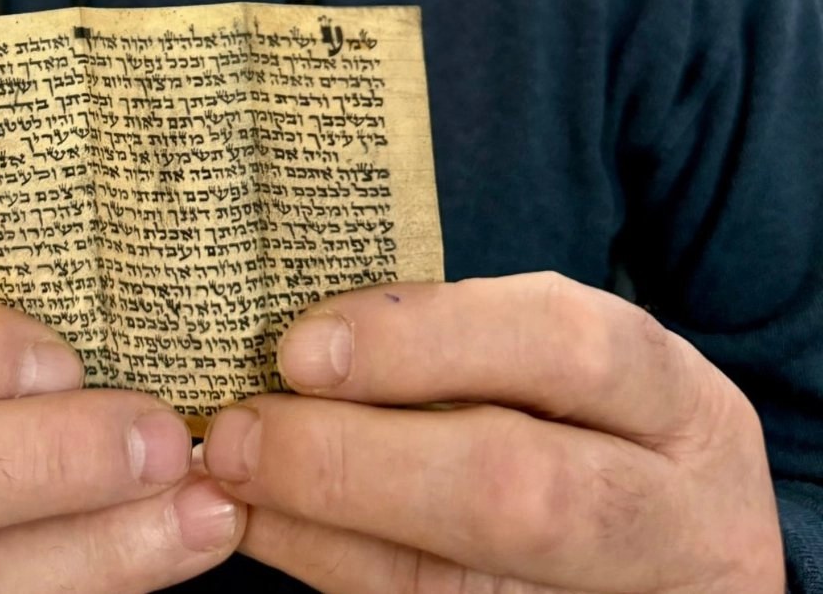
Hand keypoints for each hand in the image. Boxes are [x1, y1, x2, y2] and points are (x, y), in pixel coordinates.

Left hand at [203, 272, 781, 592]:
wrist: (663, 555)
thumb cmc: (590, 432)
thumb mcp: (566, 378)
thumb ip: (457, 351)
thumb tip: (298, 346)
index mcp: (677, 407)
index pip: (570, 347)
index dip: (427, 340)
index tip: (303, 348)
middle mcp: (672, 517)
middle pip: (519, 490)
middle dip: (354, 461)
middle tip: (239, 434)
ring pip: (456, 584)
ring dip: (317, 526)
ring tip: (231, 479)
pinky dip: (326, 567)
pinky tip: (267, 525)